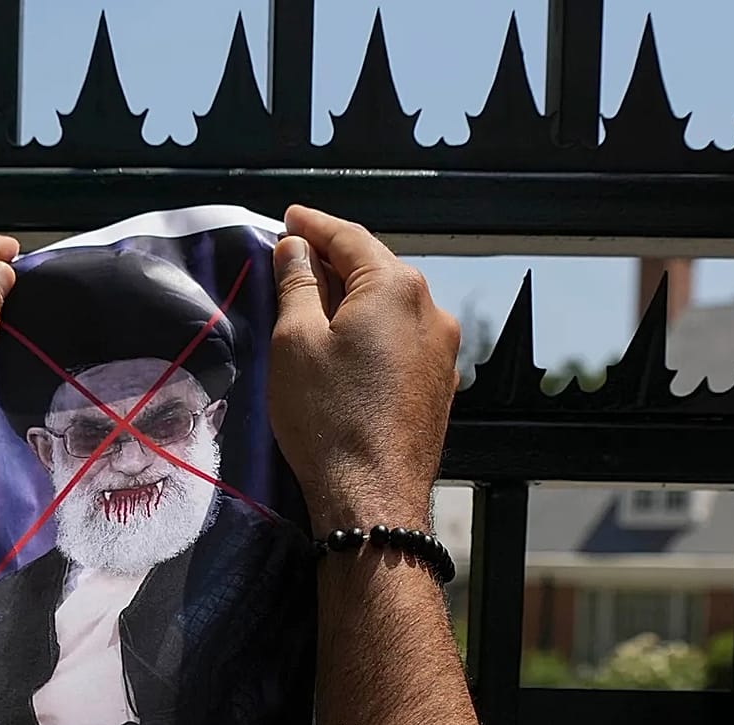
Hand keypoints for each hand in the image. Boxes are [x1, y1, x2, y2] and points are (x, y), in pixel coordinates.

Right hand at [269, 206, 460, 534]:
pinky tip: (348, 344)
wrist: (374, 497)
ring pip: (393, 305)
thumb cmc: (328, 417)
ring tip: (316, 301)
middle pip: (377, 268)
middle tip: (296, 257)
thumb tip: (296, 249)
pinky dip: (374, 329)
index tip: (290, 219)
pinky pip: (403, 338)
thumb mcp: (296, 341)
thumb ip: (297, 285)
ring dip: (356, 297)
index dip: (315, 226)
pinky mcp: (440, 385)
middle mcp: (431, 310)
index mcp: (396, 288)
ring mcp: (443, 351)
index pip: (350, 238)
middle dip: (336, 260)